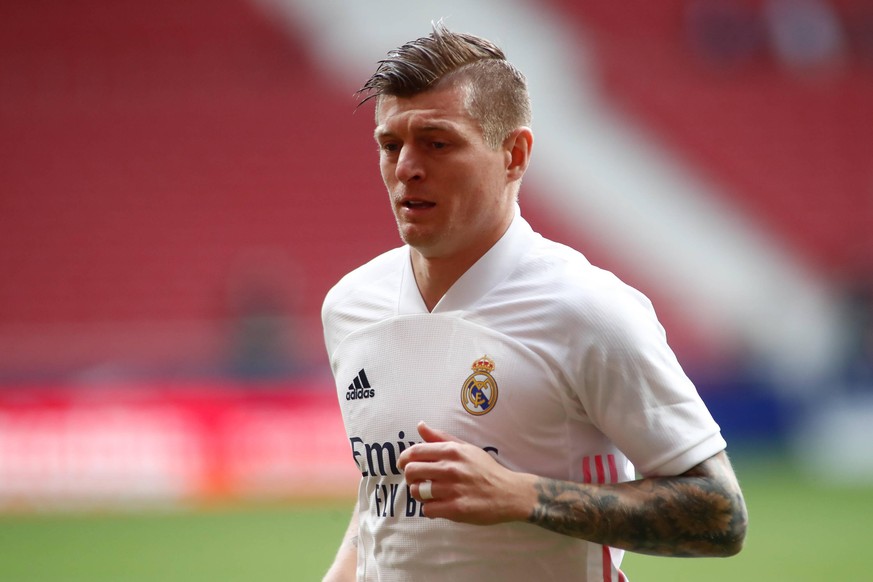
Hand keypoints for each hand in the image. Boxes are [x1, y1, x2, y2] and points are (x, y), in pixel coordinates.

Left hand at [396, 421, 535, 524]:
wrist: (509, 493)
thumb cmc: (486, 469)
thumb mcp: (466, 448)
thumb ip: (441, 437)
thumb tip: (420, 425)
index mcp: (452, 451)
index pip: (415, 452)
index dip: (404, 459)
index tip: (404, 464)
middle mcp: (450, 468)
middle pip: (411, 471)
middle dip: (410, 477)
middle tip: (417, 480)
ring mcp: (452, 489)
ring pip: (417, 492)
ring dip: (419, 494)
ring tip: (429, 493)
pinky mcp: (456, 509)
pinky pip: (428, 510)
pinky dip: (430, 509)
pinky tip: (439, 505)